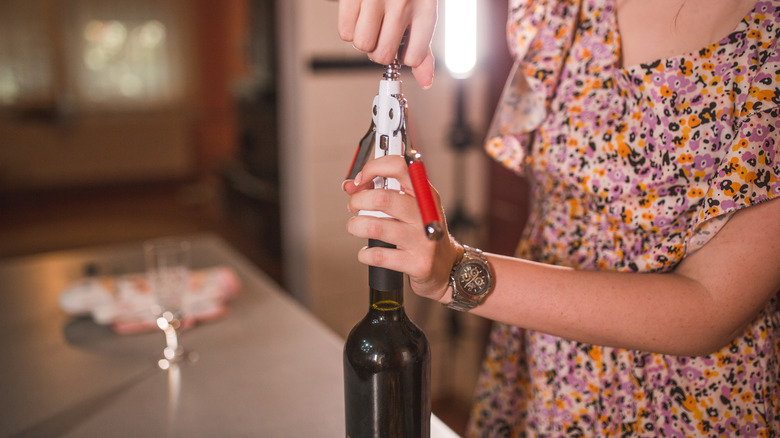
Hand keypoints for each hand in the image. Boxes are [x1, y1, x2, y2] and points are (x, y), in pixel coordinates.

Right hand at [336, 0, 437, 88]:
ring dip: (363, 39)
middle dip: (378, 49)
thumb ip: (423, 48)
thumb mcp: (422, 12)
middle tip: (381, 33)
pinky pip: (344, 31)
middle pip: (382, 55)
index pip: (413, 58)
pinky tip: (358, 14)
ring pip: (362, 44)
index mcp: (425, 9)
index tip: (399, 48)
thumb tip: (425, 81)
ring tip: (370, 22)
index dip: (403, 56)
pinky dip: (348, 28)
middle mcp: (402, 3)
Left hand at [343, 155, 456, 300]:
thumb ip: (383, 191)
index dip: (373, 168)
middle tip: (354, 206)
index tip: (361, 180)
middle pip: (382, 199)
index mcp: (425, 193)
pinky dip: (365, 254)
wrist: (446, 265)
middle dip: (357, 201)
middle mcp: (426, 213)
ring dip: (356, 226)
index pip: (400, 167)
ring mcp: (422, 239)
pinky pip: (378, 255)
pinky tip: (368, 252)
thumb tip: (350, 185)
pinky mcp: (417, 263)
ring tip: (356, 228)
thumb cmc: (422, 231)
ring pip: (375, 227)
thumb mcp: (412, 206)